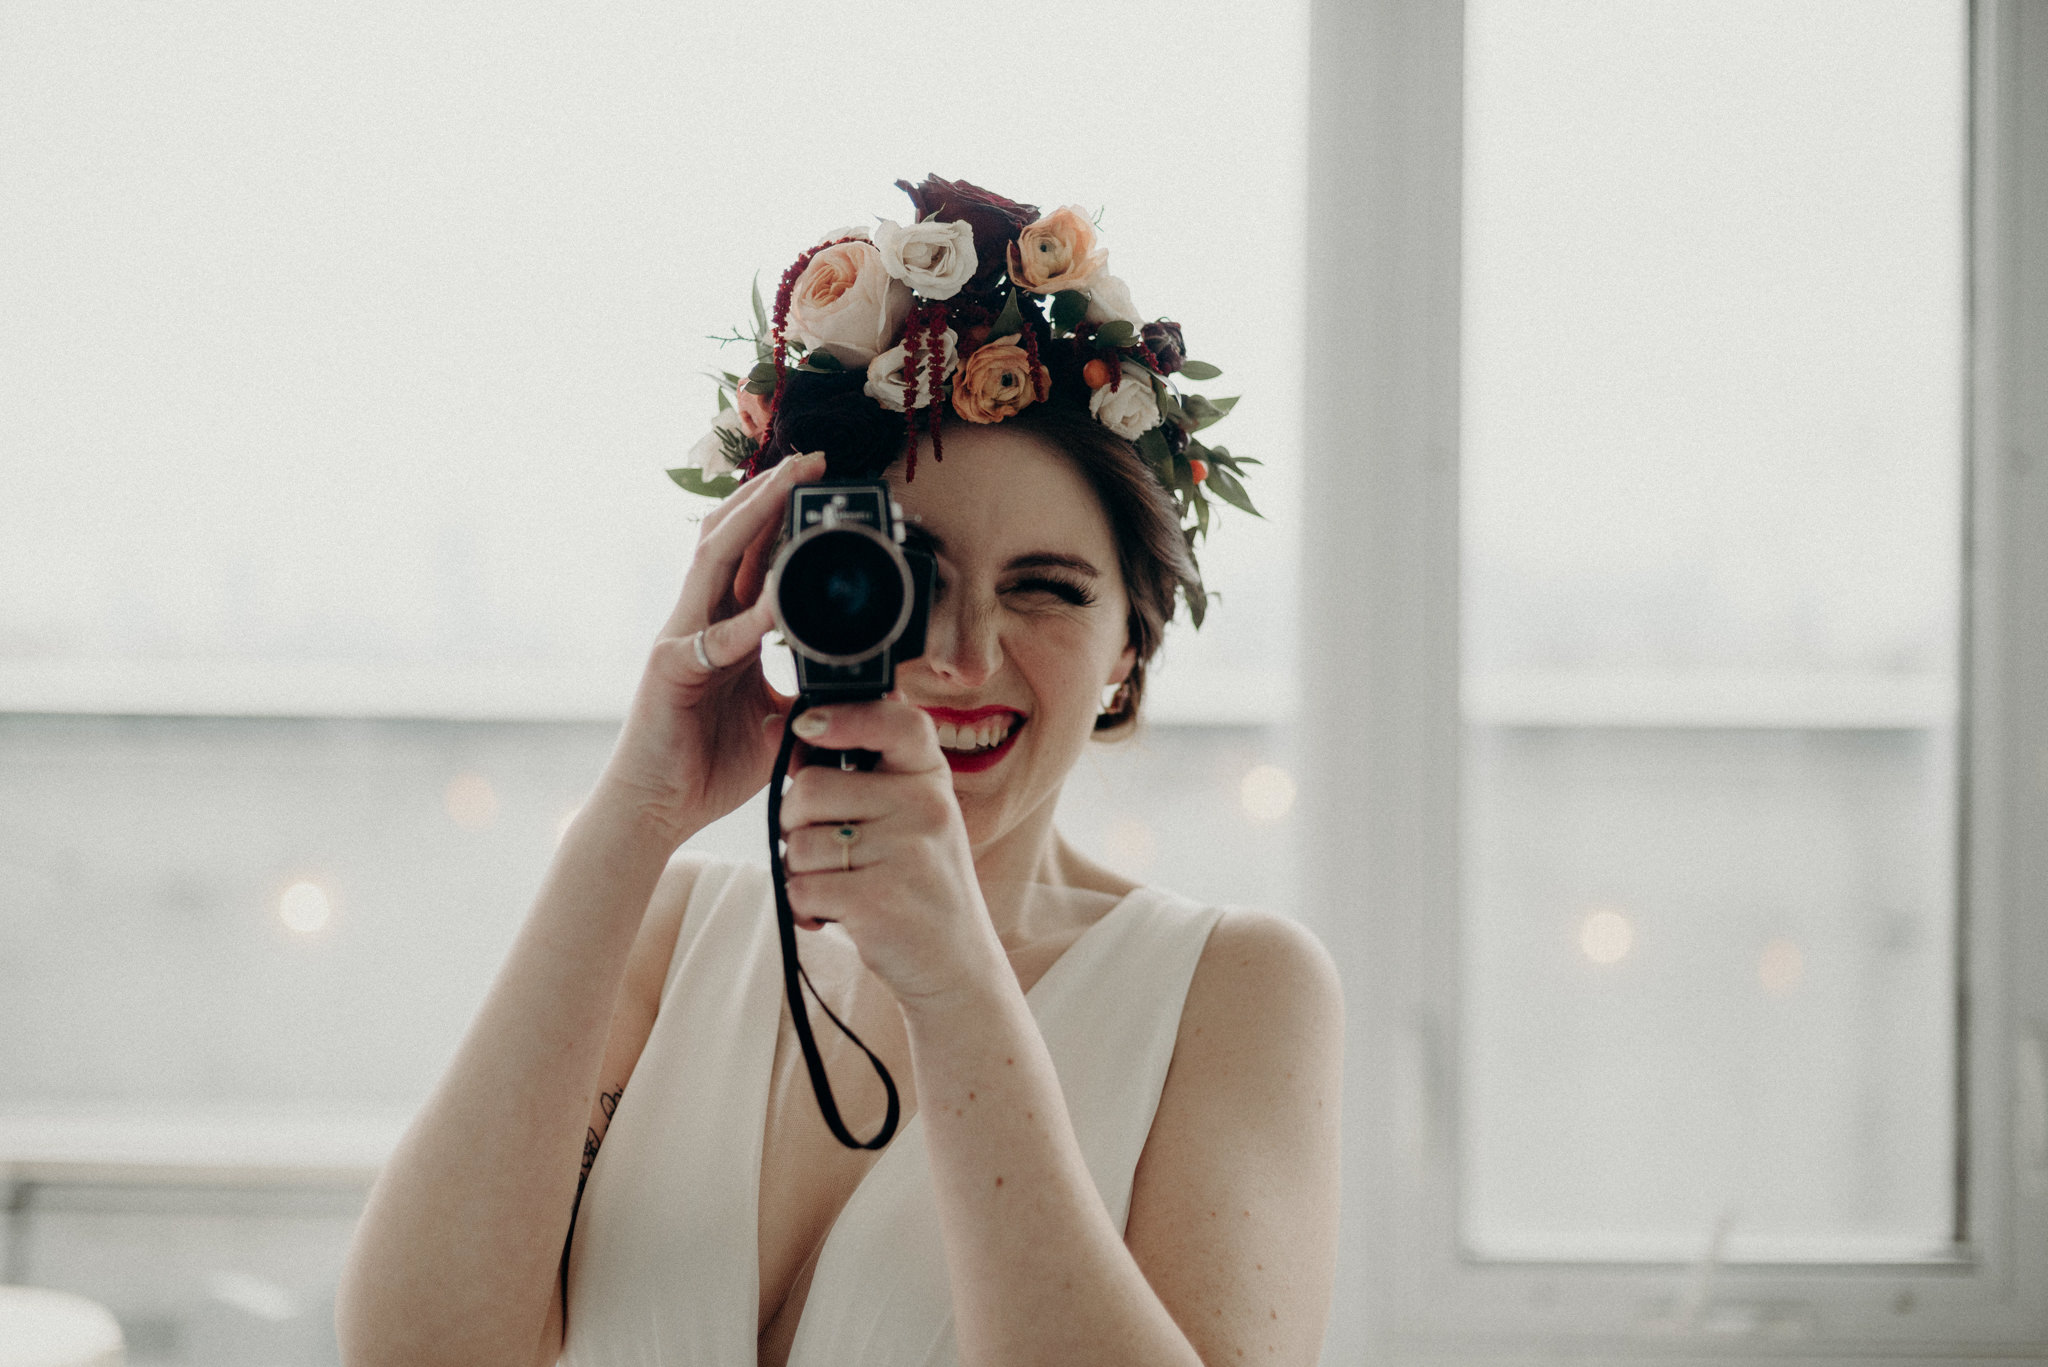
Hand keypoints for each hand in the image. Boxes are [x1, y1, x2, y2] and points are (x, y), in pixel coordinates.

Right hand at [594, 451, 828, 844]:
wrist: (656, 811)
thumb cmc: (708, 767)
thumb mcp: (775, 721)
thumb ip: (804, 690)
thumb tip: (850, 682)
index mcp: (724, 627)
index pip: (752, 555)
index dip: (781, 515)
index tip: (821, 485)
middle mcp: (699, 620)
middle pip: (731, 535)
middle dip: (770, 492)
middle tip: (812, 458)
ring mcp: (679, 637)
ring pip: (713, 557)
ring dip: (752, 516)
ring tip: (786, 481)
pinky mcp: (669, 669)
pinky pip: (715, 637)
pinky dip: (749, 618)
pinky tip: (778, 601)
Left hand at [777, 695, 1008, 1005]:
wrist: (955, 961)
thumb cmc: (915, 879)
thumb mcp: (899, 814)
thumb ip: (841, 769)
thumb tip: (769, 726)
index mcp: (931, 777)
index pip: (894, 720)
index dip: (842, 714)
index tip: (806, 726)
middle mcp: (926, 808)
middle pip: (812, 787)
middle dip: (796, 821)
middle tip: (824, 846)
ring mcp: (906, 854)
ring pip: (801, 842)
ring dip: (800, 870)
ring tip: (836, 883)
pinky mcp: (879, 902)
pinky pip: (801, 888)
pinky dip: (803, 906)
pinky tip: (832, 913)